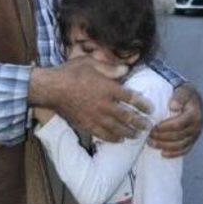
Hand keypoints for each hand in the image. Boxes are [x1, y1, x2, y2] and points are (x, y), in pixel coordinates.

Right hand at [29, 57, 151, 141]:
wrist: (51, 89)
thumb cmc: (70, 73)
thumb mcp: (90, 63)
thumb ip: (110, 68)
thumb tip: (126, 69)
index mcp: (107, 88)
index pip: (131, 98)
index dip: (143, 104)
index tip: (150, 108)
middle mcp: (104, 104)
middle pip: (126, 116)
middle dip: (139, 122)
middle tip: (148, 126)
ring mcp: (95, 116)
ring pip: (116, 128)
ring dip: (128, 132)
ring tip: (136, 135)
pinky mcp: (86, 124)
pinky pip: (102, 134)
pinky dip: (113, 138)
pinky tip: (119, 140)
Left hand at [147, 83, 202, 156]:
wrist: (190, 98)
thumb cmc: (183, 94)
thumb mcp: (182, 91)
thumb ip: (179, 97)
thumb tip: (173, 106)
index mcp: (194, 114)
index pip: (179, 124)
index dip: (165, 128)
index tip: (153, 127)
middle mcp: (197, 126)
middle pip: (178, 136)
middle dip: (162, 137)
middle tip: (149, 136)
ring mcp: (195, 135)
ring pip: (181, 145)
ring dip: (165, 146)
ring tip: (151, 143)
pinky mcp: (192, 140)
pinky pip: (185, 150)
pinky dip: (174, 153)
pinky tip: (162, 153)